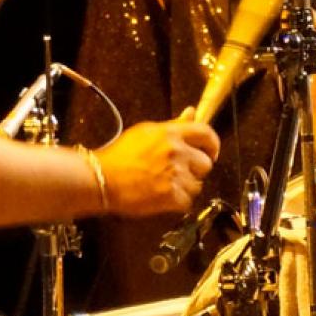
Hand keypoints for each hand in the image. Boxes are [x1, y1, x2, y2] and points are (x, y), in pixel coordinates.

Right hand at [95, 110, 219, 217]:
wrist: (102, 178)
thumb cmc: (121, 154)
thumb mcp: (146, 132)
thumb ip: (173, 125)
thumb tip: (192, 112)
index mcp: (171, 133)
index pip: (206, 133)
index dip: (213, 144)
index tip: (210, 152)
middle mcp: (176, 152)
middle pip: (206, 164)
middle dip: (195, 169)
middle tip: (178, 172)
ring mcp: (175, 175)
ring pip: (197, 185)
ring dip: (185, 187)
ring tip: (165, 184)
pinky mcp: (171, 196)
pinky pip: (187, 201)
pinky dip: (177, 202)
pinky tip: (162, 196)